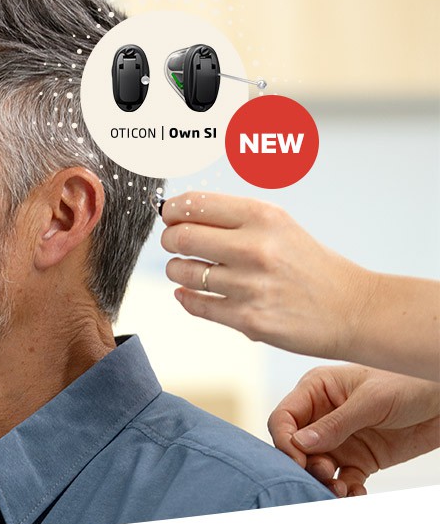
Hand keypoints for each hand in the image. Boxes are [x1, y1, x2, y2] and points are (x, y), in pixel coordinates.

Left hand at [159, 192, 372, 360]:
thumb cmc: (312, 266)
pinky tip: (191, 293)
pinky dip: (186, 298)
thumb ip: (233, 220)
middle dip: (169, 241)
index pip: (194, 204)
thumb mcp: (281, 227)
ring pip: (181, 272)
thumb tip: (178, 215)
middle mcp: (255, 248)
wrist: (355, 309)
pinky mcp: (248, 319)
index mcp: (264, 217)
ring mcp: (250, 286)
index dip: (172, 211)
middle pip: (179, 237)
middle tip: (175, 245)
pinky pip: (195, 304)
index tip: (170, 217)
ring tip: (191, 271)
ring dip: (178, 271)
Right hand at [267, 364, 439, 496]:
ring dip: (323, 481)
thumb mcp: (371, 401)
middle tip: (324, 473)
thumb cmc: (411, 384)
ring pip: (316, 467)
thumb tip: (298, 444)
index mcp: (317, 390)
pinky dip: (346, 490)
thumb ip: (335, 423)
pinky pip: (344, 479)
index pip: (284, 417)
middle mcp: (322, 415)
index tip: (297, 459)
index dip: (284, 439)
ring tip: (339, 489)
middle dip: (304, 464)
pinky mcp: (360, 459)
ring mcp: (340, 439)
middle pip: (295, 447)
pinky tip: (355, 493)